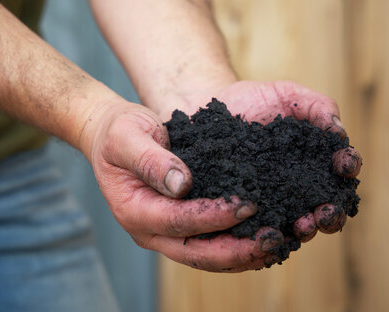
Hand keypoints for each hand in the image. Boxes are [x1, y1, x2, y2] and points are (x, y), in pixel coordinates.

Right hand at [80, 99, 288, 271]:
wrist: (113, 135)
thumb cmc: (118, 132)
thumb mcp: (127, 137)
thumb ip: (150, 160)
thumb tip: (181, 184)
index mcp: (134, 210)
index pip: (177, 221)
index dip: (212, 217)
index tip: (247, 205)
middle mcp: (148, 230)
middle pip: (195, 253)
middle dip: (235, 250)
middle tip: (271, 239)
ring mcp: (163, 232)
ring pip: (205, 256)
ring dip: (240, 254)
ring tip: (275, 243)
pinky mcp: (178, 225)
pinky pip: (208, 243)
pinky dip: (235, 244)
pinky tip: (260, 236)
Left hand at [171, 80, 361, 247]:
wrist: (210, 110)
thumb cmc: (254, 100)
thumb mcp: (289, 95)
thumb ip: (318, 106)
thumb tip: (339, 132)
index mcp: (315, 160)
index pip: (340, 169)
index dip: (347, 167)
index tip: (344, 165)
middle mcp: (298, 185)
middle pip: (323, 207)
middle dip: (330, 214)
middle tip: (326, 213)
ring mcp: (271, 200)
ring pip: (294, 223)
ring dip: (304, 229)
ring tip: (301, 226)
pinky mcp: (244, 208)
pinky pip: (258, 226)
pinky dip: (266, 232)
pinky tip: (267, 232)